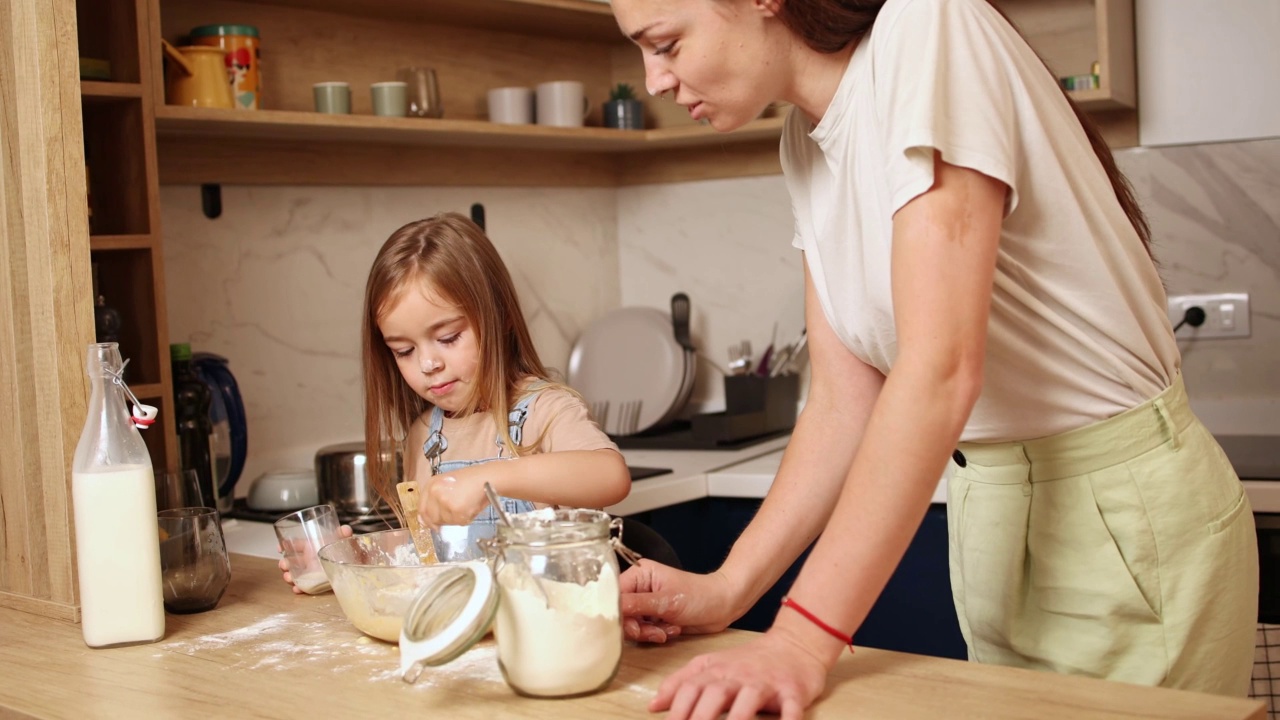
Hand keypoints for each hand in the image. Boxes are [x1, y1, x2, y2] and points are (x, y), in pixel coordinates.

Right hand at [277, 524, 352, 593]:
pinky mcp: (316, 583)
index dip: (285, 545)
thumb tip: (346, 529)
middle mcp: (309, 558)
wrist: (357, 566)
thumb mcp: (345, 540)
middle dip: (284, 563)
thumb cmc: (349, 551)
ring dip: (289, 576)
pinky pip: (304, 586)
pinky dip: (300, 588)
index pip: (296, 544)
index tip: (279, 548)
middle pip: (292, 561)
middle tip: (284, 566)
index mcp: (313, 546)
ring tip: (289, 578)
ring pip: (295, 574)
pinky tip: (297, 589)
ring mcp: (311, 571)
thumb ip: (345, 534)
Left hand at [417, 468, 486, 528]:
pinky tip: (471, 507)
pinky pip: (458, 522)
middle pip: (433, 518)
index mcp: (431, 484)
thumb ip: (434, 500)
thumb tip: (423, 521)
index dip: (427, 520)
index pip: (422, 509)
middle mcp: (435, 492)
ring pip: (446, 521)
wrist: (487, 477)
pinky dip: (466, 518)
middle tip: (456, 511)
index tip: (433, 524)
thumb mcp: (447, 485)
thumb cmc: (471, 480)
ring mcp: (445, 502)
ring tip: (466, 505)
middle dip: (444, 519)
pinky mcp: (457, 510)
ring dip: (456, 518)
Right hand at [620, 561, 736, 642]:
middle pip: (621, 612)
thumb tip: (614, 609)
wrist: (724, 606)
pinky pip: (644, 632)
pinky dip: (656, 634)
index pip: (615, 594)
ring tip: (666, 630)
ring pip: (632, 625)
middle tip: (653, 632)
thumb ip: (638, 605)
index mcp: (640, 574)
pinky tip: (672, 630)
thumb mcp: (668, 601)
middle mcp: (640, 588)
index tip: (631, 625)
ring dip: (648, 632)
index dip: (619, 612)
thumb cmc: (700, 595)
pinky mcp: (654, 617)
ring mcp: (646, 604)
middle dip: (637, 626)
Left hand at [650, 627, 828, 719]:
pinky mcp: (793, 691)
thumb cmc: (748, 662)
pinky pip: (791, 707)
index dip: (677, 709)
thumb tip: (653, 705)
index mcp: (717, 670)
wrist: (795, 646)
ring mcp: (766, 683)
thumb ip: (681, 683)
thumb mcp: (712, 665)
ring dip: (738, 718)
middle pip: (716, 693)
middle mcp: (739, 675)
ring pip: (749, 699)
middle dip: (701, 716)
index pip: (691, 688)